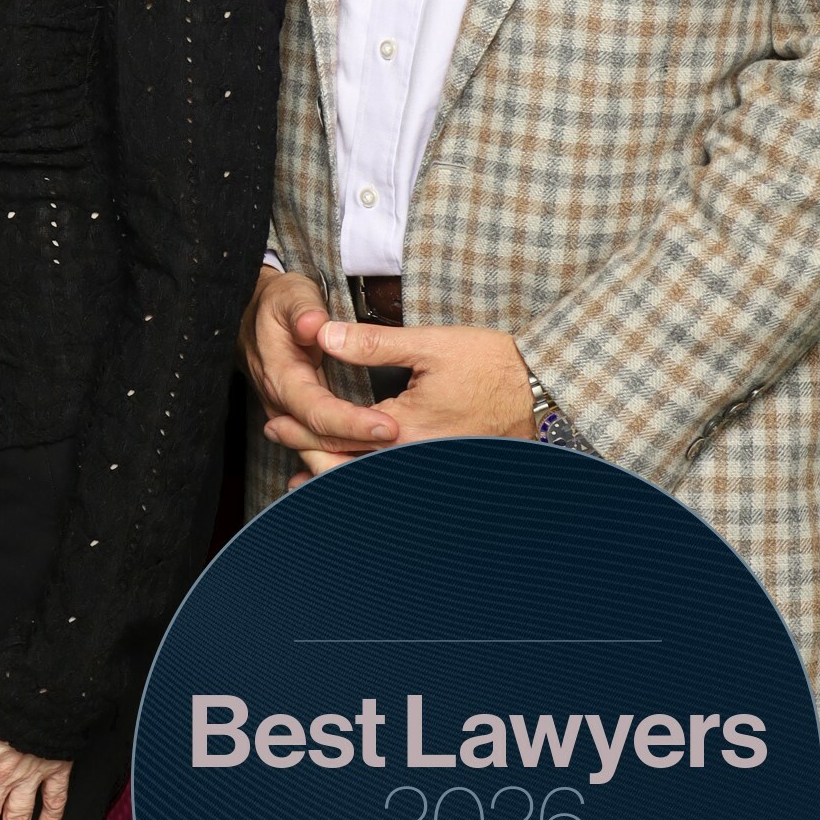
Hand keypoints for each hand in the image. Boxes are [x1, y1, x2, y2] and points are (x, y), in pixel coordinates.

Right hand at [239, 269, 396, 473]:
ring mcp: (288, 414)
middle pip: (320, 440)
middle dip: (361, 449)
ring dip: (356, 461)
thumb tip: (315, 326)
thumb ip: (304, 310)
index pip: (317, 411)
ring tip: (399, 465)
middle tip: (407, 448)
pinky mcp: (300, 416)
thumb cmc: (279, 303)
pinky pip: (322, 445)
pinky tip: (375, 470)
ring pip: (320, 450)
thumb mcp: (291, 295)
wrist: (257, 313)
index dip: (352, 423)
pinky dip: (346, 459)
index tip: (389, 427)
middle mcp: (281, 403)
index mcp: (280, 376)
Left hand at [257, 320, 537, 459]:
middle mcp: (416, 460)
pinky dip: (368, 479)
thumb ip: (373, 343)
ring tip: (301, 472)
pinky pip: (397, 482)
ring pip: (373, 483)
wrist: (544, 390)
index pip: (340, 438)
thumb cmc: (492, 365)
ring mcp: (431, 469)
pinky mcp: (443, 468)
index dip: (303, 432)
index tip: (276, 423)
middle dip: (310, 458)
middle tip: (278, 440)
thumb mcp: (430, 345)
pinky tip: (354, 475)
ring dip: (335, 476)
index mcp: (405, 431)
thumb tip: (323, 335)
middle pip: (350, 472)